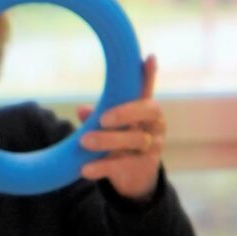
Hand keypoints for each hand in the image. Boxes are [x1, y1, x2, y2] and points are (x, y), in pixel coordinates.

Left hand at [76, 56, 165, 200]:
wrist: (137, 177)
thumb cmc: (123, 141)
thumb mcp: (113, 126)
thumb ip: (99, 115)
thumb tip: (81, 109)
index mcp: (147, 110)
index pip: (148, 89)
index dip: (149, 75)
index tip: (150, 58)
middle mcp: (155, 125)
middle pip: (147, 112)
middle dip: (124, 113)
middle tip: (101, 118)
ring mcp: (153, 146)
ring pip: (136, 140)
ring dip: (108, 140)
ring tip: (84, 142)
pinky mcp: (143, 167)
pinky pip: (124, 165)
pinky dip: (103, 167)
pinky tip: (85, 169)